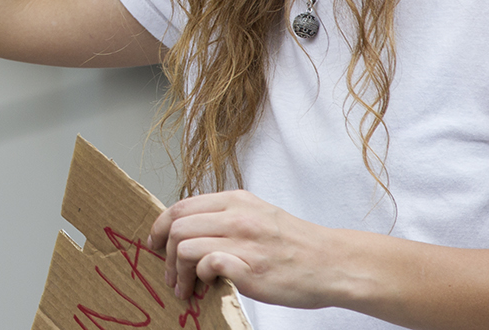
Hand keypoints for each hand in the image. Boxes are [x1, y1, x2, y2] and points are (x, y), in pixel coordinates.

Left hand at [148, 189, 340, 309]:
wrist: (333, 263)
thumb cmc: (295, 244)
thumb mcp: (258, 214)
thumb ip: (225, 216)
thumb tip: (188, 229)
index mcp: (235, 200)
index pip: (181, 206)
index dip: (160, 226)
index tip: (155, 242)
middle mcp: (236, 216)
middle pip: (176, 226)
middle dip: (164, 253)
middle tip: (169, 273)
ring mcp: (243, 242)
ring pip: (184, 246)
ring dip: (177, 270)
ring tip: (184, 287)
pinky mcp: (250, 269)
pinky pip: (206, 265)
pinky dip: (199, 276)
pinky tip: (206, 286)